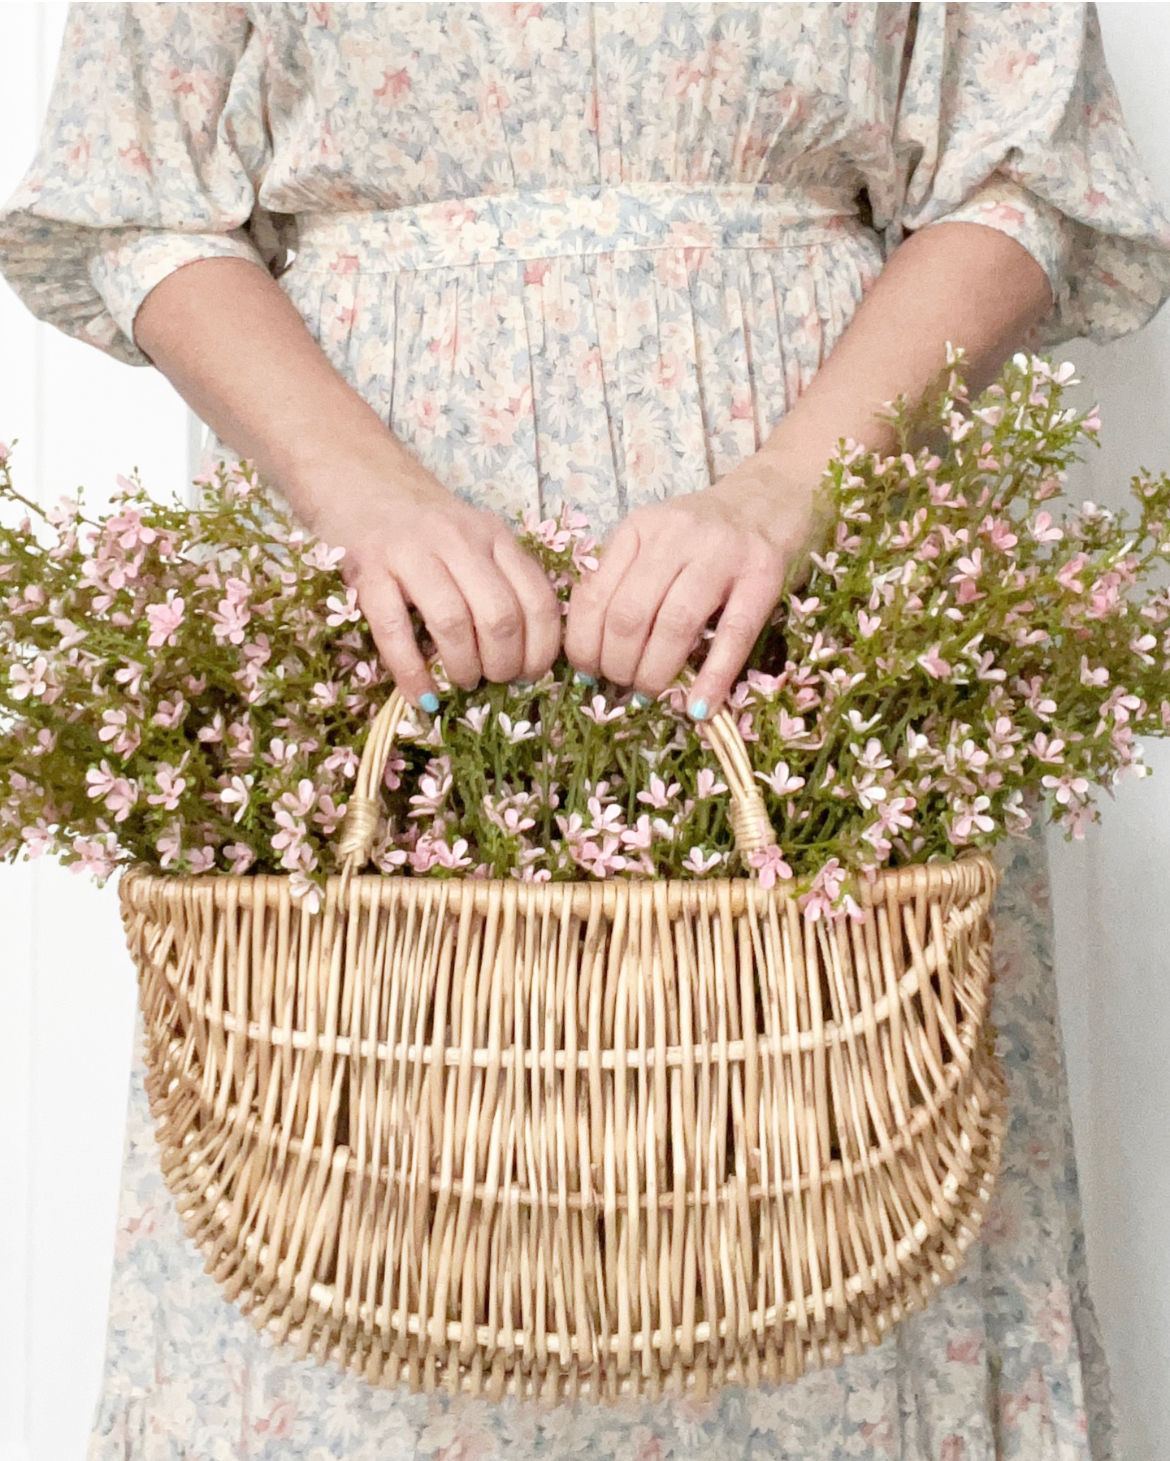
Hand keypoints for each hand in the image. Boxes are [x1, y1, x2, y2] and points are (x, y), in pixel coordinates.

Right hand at [290, 448, 562, 707]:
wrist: (358, 478)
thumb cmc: (423, 526)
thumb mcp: (474, 541)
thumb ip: (500, 582)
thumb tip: (524, 660)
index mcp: (495, 537)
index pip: (538, 600)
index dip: (541, 649)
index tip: (531, 675)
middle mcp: (459, 540)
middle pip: (500, 616)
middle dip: (504, 665)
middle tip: (494, 682)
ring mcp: (411, 552)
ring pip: (454, 622)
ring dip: (463, 667)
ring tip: (462, 682)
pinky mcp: (369, 568)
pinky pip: (395, 631)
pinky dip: (412, 672)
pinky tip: (422, 695)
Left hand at [563, 449, 834, 719]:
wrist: (771, 496)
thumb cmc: (704, 534)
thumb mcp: (654, 543)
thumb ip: (624, 583)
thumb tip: (592, 657)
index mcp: (638, 528)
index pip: (594, 595)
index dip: (584, 644)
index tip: (587, 673)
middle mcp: (675, 535)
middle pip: (630, 615)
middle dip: (618, 664)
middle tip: (624, 686)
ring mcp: (722, 552)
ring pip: (675, 624)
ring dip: (656, 672)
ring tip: (652, 693)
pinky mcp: (763, 574)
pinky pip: (734, 635)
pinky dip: (714, 677)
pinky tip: (701, 706)